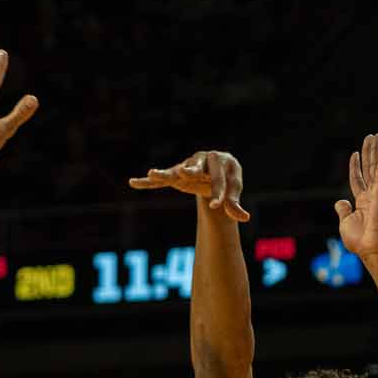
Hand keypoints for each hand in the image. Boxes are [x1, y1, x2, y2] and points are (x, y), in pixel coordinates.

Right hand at [128, 150, 249, 220]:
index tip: (216, 206)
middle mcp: (202, 160)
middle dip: (191, 171)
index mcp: (221, 161)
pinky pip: (161, 180)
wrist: (217, 168)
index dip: (218, 193)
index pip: (219, 179)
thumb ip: (234, 204)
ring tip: (152, 173)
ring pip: (175, 171)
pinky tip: (133, 182)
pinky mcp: (176, 174)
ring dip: (164, 173)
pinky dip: (148, 182)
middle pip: (196, 167)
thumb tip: (244, 218)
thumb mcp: (233, 190)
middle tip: (186, 173)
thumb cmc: (228, 178)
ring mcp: (187, 166)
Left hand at [333, 133, 377, 260]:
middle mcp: (372, 195)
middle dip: (369, 153)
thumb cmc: (360, 241)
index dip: (355, 167)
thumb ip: (343, 210)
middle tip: (372, 137)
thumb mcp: (346, 223)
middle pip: (369, 169)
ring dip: (377, 149)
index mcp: (362, 203)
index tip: (355, 154)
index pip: (358, 180)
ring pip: (376, 165)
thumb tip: (340, 201)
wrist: (372, 249)